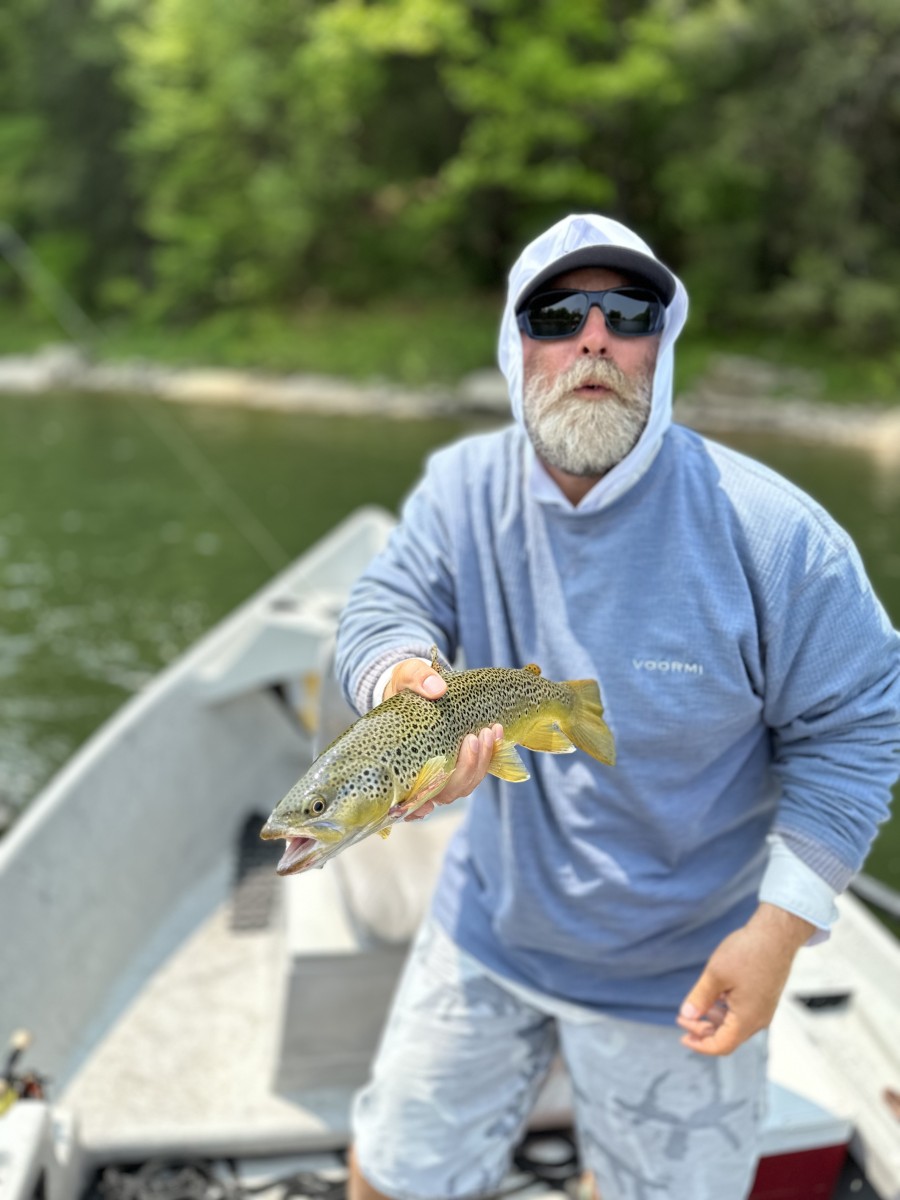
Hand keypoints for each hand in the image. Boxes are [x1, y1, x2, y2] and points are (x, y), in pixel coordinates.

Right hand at [385, 658, 502, 820]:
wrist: (415, 684)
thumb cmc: (403, 686)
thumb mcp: (405, 676)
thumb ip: (417, 679)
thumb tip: (438, 689)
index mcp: (400, 766)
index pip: (411, 800)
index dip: (422, 803)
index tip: (436, 787)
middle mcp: (421, 776)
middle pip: (447, 793)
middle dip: (467, 768)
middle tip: (476, 737)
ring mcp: (443, 771)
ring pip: (465, 784)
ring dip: (482, 762)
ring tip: (489, 731)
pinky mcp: (461, 761)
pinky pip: (478, 769)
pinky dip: (490, 755)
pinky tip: (496, 732)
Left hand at [676, 903, 815, 1055]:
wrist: (776, 934)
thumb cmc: (748, 952)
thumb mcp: (715, 975)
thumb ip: (700, 998)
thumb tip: (687, 1016)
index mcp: (747, 1019)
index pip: (721, 1046)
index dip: (699, 1045)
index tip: (682, 1036)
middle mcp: (758, 1019)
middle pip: (728, 1038)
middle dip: (703, 1031)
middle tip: (683, 1017)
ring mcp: (764, 1009)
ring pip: (735, 1026)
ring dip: (714, 1021)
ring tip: (697, 1006)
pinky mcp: (765, 999)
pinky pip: (743, 1014)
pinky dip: (725, 1011)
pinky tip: (714, 997)